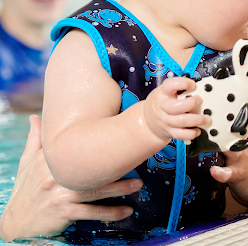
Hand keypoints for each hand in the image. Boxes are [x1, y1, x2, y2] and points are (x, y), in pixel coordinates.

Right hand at [0, 115, 143, 241]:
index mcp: (51, 159)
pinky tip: (126, 211)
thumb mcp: (27, 163)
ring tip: (138, 184)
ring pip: (96, 189)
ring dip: (120, 188)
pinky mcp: (64, 212)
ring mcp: (61, 194)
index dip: (101, 140)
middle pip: (93, 168)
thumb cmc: (25, 190)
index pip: (79, 144)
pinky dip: (110, 213)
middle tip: (139, 159)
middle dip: (117, 164)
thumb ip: (35, 139)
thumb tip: (34, 116)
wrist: (14, 223)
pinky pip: (91, 212)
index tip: (121, 136)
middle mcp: (57, 175)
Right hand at [143, 76, 209, 141]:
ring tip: (206, 118)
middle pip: (176, 107)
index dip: (183, 84)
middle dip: (191, 103)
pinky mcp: (170, 131)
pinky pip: (181, 134)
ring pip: (182, 121)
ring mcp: (166, 120)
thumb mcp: (166, 91)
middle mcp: (163, 107)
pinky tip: (197, 129)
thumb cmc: (162, 101)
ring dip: (197, 120)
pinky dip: (191, 133)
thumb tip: (199, 87)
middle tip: (200, 100)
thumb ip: (180, 89)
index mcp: (163, 93)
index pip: (170, 86)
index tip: (193, 85)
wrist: (148, 119)